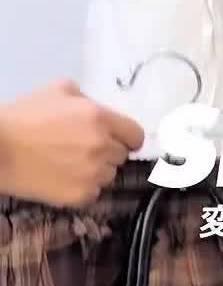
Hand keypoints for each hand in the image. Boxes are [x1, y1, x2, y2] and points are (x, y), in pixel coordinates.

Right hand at [0, 80, 144, 206]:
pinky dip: (83, 188)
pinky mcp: (81, 195)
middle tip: (82, 150)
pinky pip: (94, 193)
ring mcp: (93, 173)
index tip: (116, 140)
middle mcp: (102, 146)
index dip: (126, 138)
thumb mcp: (58, 90)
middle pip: (122, 156)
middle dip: (107, 152)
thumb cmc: (23, 115)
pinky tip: (62, 178)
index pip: (136, 135)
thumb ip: (86, 99)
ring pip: (109, 176)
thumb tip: (99, 110)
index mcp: (100, 118)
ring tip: (69, 164)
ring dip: (96, 171)